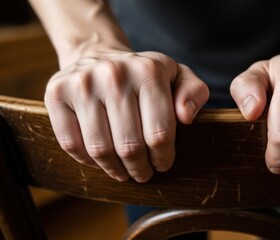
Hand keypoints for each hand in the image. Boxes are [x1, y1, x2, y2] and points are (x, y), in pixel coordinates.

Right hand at [45, 48, 208, 182]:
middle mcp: (113, 74)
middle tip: (143, 173)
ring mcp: (81, 83)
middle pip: (130, 146)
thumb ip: (193, 93)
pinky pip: (71, 144)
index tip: (162, 164)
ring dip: (115, 169)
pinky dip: (88, 161)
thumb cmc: (143, 74)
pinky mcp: (56, 94)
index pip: (159, 134)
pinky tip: (101, 160)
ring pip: (100, 149)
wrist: (98, 54)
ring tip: (124, 171)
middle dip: (140, 169)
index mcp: (148, 71)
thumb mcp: (177, 75)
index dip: (163, 158)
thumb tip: (185, 117)